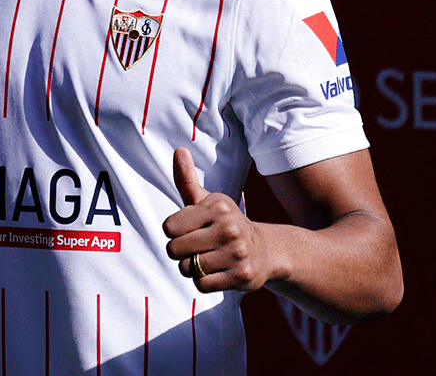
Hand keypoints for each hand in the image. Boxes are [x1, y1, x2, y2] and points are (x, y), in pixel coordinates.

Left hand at [163, 147, 271, 293]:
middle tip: (196, 247)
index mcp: (217, 207)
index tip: (187, 230)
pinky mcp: (241, 276)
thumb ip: (187, 179)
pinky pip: (202, 285)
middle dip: (179, 252)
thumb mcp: (208, 201)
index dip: (173, 232)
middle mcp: (228, 228)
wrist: (266, 250)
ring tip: (207, 259)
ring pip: (187, 268)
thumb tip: (178, 150)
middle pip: (174, 250)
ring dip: (191, 268)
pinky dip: (203, 281)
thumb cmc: (225, 223)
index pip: (169, 227)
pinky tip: (216, 272)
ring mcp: (236, 253)